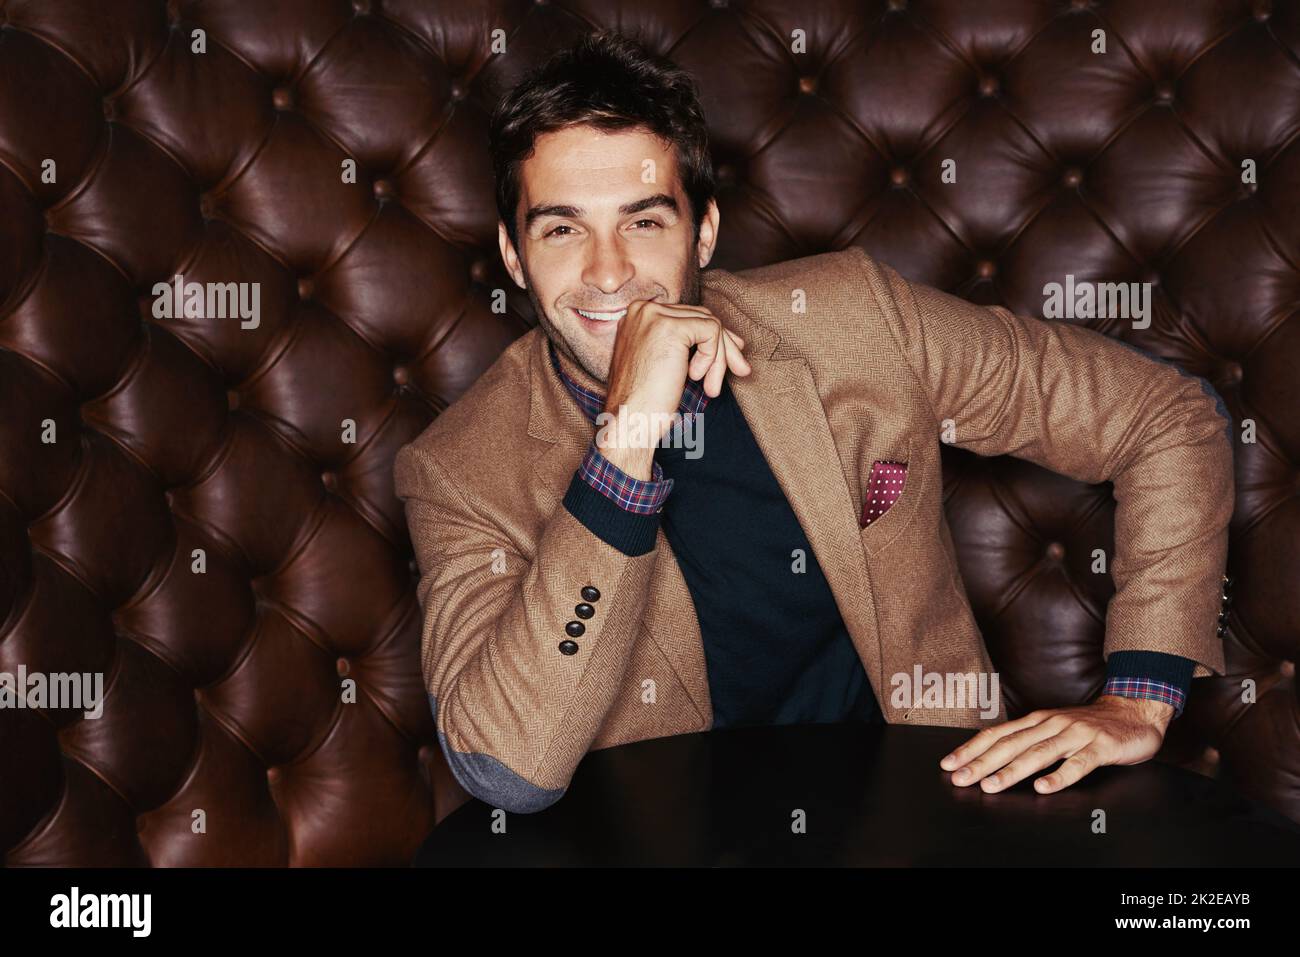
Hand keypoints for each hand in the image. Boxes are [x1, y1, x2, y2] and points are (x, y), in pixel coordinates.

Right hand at [597, 300, 750, 477]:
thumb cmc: (646, 401)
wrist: (630, 421)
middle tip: (742, 370)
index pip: (688, 316)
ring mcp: (654, 316)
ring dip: (719, 359)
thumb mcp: (666, 363)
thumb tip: (730, 339)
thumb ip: (687, 345)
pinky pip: (711, 332)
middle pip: (701, 317)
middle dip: (724, 346)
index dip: (714, 337)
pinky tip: (696, 378)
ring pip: (709, 325)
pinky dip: (713, 358)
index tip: (731, 356)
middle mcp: (643, 309)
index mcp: (638, 316)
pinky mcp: (669, 327)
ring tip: (712, 388)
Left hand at [938, 695, 1174, 794]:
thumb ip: (1029, 740)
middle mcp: (1051, 724)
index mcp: (1037, 721)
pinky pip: (1078, 764)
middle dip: (982, 762)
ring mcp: (1075, 734)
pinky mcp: (1100, 747)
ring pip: (1039, 753)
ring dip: (1012, 770)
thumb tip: (992, 756)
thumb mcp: (1054, 728)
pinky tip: (1044, 788)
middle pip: (1011, 745)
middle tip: (959, 778)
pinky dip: (1059, 776)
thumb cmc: (1090, 726)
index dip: (972, 749)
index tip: (949, 764)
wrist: (1135, 711)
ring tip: (991, 785)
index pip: (997, 734)